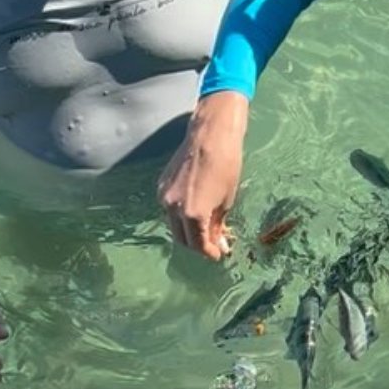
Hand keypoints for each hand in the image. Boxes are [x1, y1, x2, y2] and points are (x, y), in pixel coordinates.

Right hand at [157, 91, 249, 260]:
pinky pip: (169, 209)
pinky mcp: (161, 185)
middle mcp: (173, 208)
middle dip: (198, 245)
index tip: (220, 253)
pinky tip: (195, 210)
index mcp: (192, 214)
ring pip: (174, 225)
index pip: (198, 245)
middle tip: (214, 244)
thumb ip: (218, 225)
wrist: (211, 134)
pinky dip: (181, 215)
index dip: (210, 253)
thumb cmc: (226, 165)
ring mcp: (164, 196)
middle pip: (182, 239)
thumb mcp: (227, 200)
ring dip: (188, 231)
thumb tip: (218, 243)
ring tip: (207, 228)